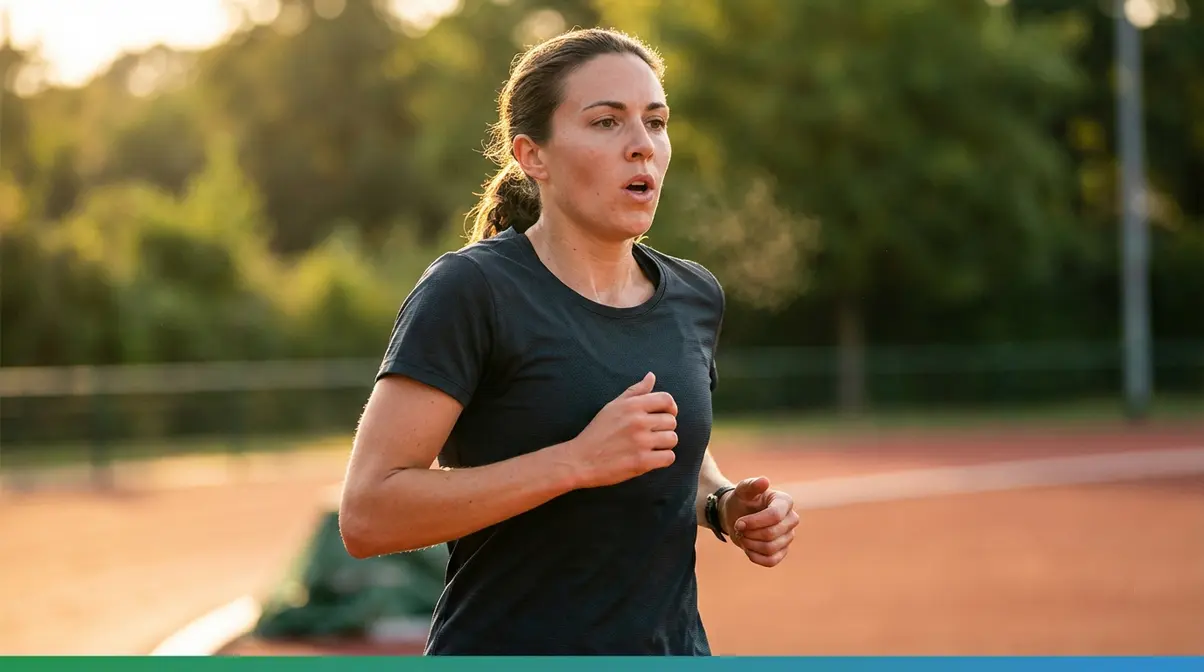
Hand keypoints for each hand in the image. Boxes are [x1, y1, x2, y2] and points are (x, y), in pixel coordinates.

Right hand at [566, 372, 677, 488]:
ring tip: (651, 447)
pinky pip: (669, 457)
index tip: (665, 415)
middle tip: (651, 435)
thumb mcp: (613, 406)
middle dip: (664, 428)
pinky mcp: (642, 462)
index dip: (671, 408)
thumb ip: (635, 391)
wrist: (580, 460)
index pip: (666, 400)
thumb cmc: (596, 432)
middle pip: (671, 421)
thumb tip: (652, 376)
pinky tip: (652, 458)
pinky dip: (663, 459)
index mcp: (632, 406)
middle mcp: (638, 421)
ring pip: (672, 439)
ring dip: (664, 444)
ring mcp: (641, 442)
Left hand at [721, 476, 798, 567]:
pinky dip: (755, 557)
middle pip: (772, 534)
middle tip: (738, 528)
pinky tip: (747, 548)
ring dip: (750, 544)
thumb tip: (764, 481)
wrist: (737, 515)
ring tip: (742, 536)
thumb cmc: (742, 500)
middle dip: (750, 533)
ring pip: (771, 548)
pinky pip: (771, 561)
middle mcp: (791, 519)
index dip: (754, 522)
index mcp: (784, 501)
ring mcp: (789, 536)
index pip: (775, 516)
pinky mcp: (782, 551)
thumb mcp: (742, 490)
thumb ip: (751, 485)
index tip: (738, 523)